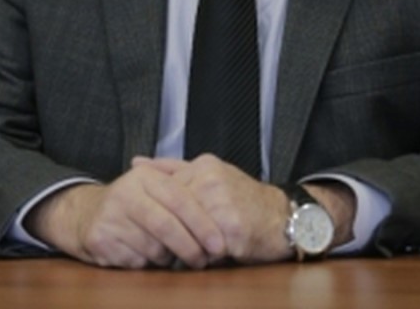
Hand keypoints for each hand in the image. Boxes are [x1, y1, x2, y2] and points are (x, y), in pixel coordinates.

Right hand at [24, 162, 225, 269]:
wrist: (86, 214)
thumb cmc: (134, 202)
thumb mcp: (154, 185)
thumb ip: (183, 187)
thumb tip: (220, 199)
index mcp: (144, 177)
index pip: (179, 198)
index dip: (202, 222)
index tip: (219, 243)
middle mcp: (126, 193)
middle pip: (165, 224)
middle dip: (190, 245)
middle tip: (206, 259)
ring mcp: (110, 217)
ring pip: (152, 246)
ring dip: (169, 257)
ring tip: (174, 255)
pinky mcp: (100, 240)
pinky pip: (135, 261)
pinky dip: (148, 263)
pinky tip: (148, 256)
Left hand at [132, 154, 291, 263]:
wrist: (282, 217)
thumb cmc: (242, 199)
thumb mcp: (209, 175)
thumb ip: (172, 168)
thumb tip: (136, 163)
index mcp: (203, 165)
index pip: (164, 191)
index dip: (160, 214)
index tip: (156, 227)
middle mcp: (211, 179)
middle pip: (173, 212)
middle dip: (170, 232)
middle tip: (166, 244)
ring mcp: (222, 201)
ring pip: (186, 231)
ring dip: (186, 245)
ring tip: (191, 251)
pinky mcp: (233, 226)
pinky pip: (205, 247)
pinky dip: (204, 256)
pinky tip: (210, 256)